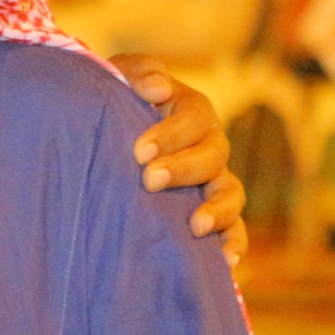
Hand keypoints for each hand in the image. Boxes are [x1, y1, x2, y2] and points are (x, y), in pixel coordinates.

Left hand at [112, 55, 248, 267]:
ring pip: (231, 194)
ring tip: (195, 226)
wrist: (100, 137)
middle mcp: (209, 146)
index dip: (171, 134)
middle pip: (213, 157)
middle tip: (149, 180)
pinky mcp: (209, 213)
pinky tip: (225, 262)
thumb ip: (136, 72)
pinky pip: (234, 230)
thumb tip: (159, 88)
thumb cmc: (111, 104)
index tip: (138, 151)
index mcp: (191, 111)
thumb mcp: (117, 79)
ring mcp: (212, 181)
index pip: (195, 118)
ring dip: (217, 211)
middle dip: (184, 170)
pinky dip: (234, 244)